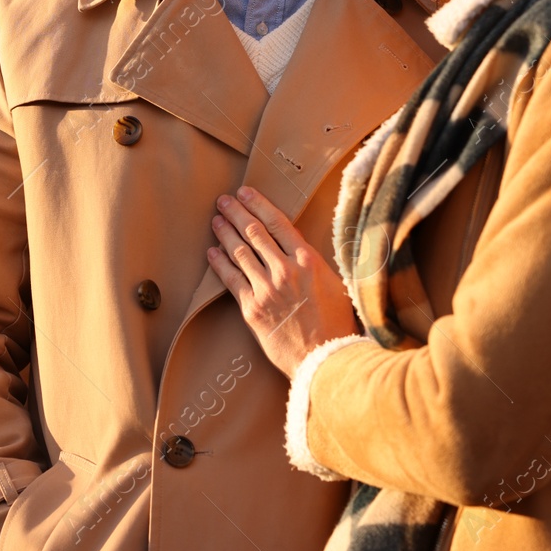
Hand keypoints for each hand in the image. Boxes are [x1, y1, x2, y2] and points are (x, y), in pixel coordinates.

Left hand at [207, 186, 359, 377]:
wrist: (326, 358)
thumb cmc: (337, 324)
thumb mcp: (338, 285)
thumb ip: (318, 263)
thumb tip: (306, 248)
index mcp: (308, 260)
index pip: (277, 222)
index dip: (257, 204)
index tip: (245, 192)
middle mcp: (285, 270)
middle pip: (254, 232)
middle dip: (236, 213)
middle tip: (223, 200)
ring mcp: (266, 289)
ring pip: (239, 253)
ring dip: (225, 233)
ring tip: (216, 220)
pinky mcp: (252, 309)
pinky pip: (231, 280)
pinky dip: (220, 263)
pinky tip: (212, 252)